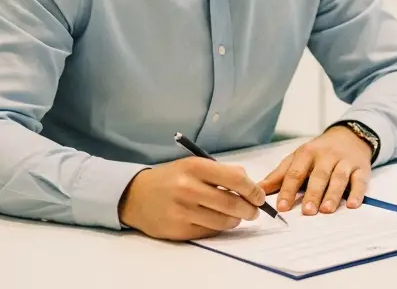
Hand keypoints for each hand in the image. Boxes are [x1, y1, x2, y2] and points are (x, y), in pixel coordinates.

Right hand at [118, 156, 264, 240]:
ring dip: (236, 220)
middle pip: (232, 203)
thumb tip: (248, 182)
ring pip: (223, 221)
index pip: (235, 179)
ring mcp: (183, 211)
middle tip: (253, 211)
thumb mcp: (193, 165)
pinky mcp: (179, 229)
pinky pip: (209, 231)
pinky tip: (216, 221)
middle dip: (249, 210)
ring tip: (236, 216)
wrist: (136, 195)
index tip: (259, 196)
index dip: (253, 190)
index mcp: (195, 168)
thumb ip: (221, 172)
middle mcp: (189, 188)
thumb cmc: (171, 178)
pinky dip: (218, 227)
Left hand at [261, 125, 372, 215]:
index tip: (282, 207)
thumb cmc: (319, 152)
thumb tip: (258, 189)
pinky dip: (357, 193)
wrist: (349, 136)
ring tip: (326, 210)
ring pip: (339, 177)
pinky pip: (360, 181)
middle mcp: (327, 155)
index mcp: (307, 153)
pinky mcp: (361, 168)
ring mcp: (345, 161)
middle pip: (319, 175)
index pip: (296, 172)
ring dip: (333, 194)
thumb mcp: (297, 158)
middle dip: (312, 193)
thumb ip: (279, 175)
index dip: (288, 190)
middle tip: (307, 212)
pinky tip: (352, 205)